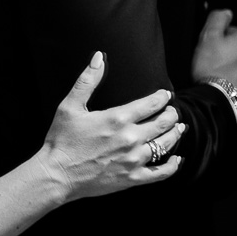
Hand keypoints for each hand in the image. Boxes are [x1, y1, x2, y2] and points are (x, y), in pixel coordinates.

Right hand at [38, 51, 182, 201]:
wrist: (57, 174)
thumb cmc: (61, 140)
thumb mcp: (70, 105)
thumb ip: (88, 80)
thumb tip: (99, 57)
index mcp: (117, 118)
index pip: (151, 104)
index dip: (162, 97)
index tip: (166, 94)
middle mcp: (130, 138)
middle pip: (163, 123)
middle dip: (172, 114)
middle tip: (173, 111)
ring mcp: (133, 160)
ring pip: (165, 145)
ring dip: (175, 135)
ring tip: (179, 128)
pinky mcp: (132, 178)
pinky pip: (160, 173)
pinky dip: (172, 167)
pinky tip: (177, 160)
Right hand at [192, 9, 236, 117]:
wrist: (218, 102)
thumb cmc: (212, 68)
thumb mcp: (207, 36)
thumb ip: (218, 18)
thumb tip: (227, 13)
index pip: (234, 32)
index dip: (221, 39)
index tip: (213, 49)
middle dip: (232, 55)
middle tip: (215, 63)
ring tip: (222, 78)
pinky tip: (231, 88)